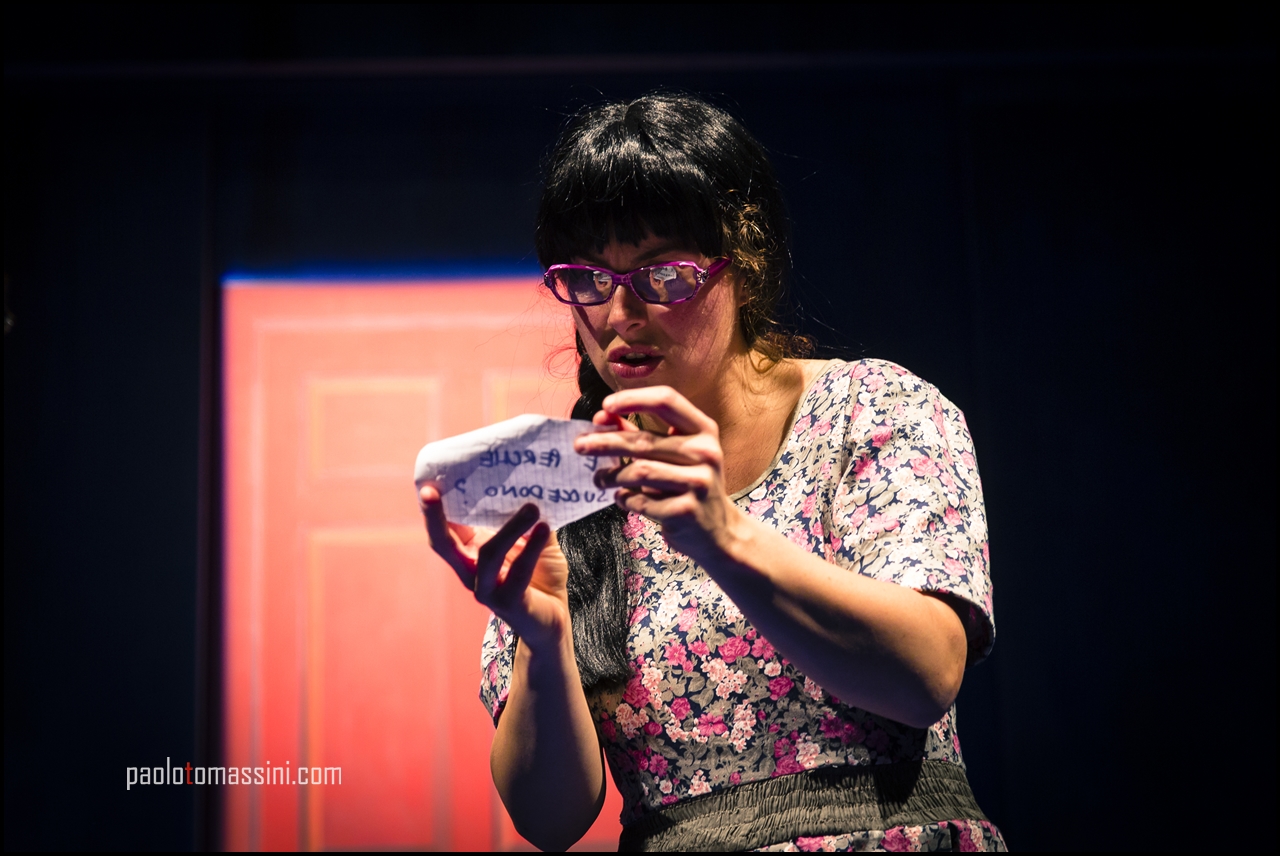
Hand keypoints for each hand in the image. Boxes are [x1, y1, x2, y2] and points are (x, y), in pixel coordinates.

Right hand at [419, 484, 570, 649]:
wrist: (554, 618)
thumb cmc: (541, 574)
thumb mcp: (536, 537)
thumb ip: (530, 516)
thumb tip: (535, 481)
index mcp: (470, 550)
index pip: (445, 526)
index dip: (432, 506)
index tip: (426, 481)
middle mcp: (470, 569)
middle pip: (442, 543)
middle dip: (433, 517)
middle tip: (431, 491)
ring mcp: (486, 588)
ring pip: (488, 554)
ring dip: (510, 528)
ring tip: (532, 507)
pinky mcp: (507, 603)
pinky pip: (518, 572)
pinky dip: (532, 548)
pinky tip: (544, 528)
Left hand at [572, 386, 740, 564]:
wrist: (717, 532)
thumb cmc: (689, 484)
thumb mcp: (674, 454)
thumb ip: (639, 433)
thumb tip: (603, 416)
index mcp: (704, 430)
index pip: (666, 401)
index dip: (633, 399)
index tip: (605, 406)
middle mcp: (705, 453)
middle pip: (644, 441)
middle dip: (605, 442)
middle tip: (579, 446)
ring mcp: (698, 483)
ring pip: (639, 472)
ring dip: (611, 475)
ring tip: (599, 479)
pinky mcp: (686, 511)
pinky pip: (641, 501)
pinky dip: (624, 499)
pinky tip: (621, 498)